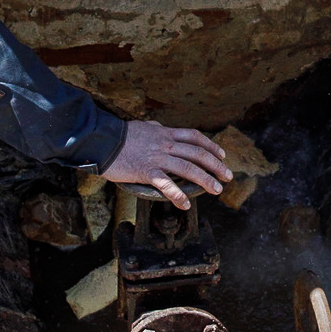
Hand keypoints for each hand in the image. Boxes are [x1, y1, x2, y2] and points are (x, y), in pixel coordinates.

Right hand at [102, 120, 231, 209]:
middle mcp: (166, 145)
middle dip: (216, 165)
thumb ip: (154, 129)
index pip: (195, 137)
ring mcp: (158, 158)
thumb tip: (159, 128)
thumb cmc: (119, 135)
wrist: (102, 140)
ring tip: (217, 190)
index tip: (222, 155)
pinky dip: (179, 195)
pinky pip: (167, 185)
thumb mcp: (142, 127)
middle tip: (228, 176)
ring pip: (189, 168)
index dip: (211, 146)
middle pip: (198, 154)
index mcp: (166, 134)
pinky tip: (186, 204)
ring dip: (206, 180)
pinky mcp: (147, 172)